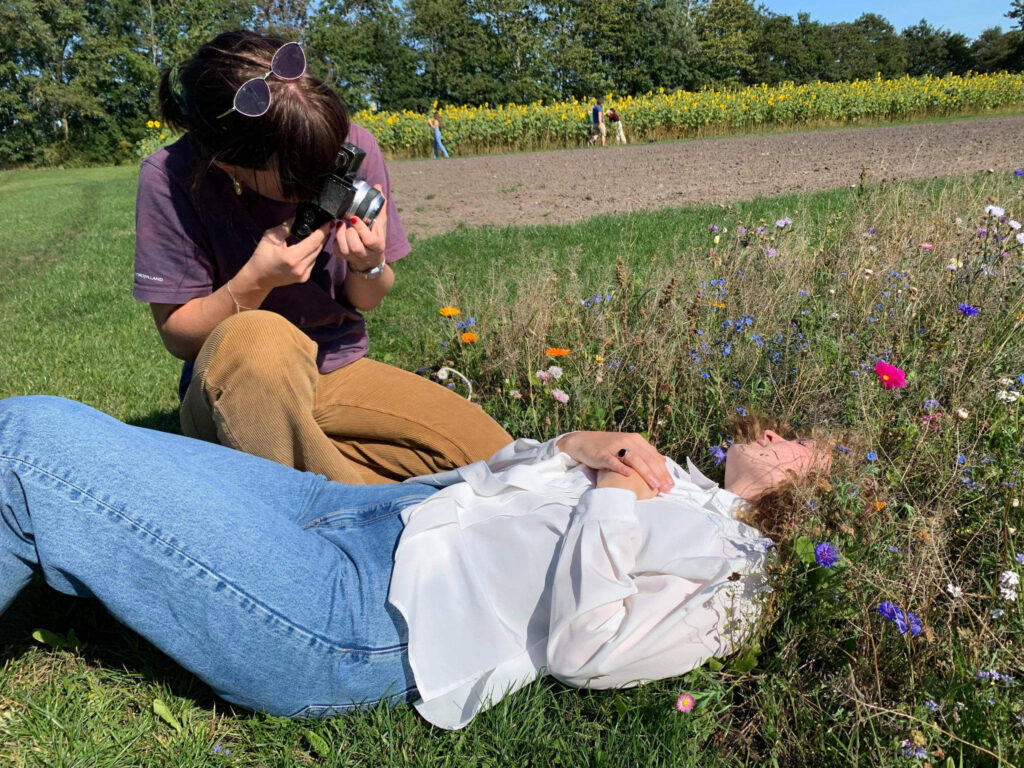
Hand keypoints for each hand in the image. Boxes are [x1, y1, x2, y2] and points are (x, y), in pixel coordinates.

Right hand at [244, 219, 331, 289]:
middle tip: (324, 224)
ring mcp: (303, 275)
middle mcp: (300, 268)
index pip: (314, 242)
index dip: (322, 231)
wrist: (258, 278)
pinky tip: (308, 246)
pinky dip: (312, 253)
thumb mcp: (271, 237)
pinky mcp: (304, 278)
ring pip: (316, 255)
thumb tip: (300, 216)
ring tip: (317, 233)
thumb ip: (287, 227)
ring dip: (317, 244)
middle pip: (318, 248)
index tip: (328, 221)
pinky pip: (313, 261)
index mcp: (292, 257)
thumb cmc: (261, 256)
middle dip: (322, 235)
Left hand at [333, 185, 388, 272]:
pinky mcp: (343, 257)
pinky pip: (336, 248)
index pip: (369, 239)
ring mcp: (354, 257)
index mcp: (377, 245)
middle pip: (355, 245)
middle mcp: (366, 253)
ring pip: (344, 248)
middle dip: (350, 232)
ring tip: (342, 224)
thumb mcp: (380, 224)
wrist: (370, 260)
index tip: (353, 218)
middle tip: (349, 222)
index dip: (360, 229)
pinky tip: (339, 231)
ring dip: (341, 234)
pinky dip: (336, 238)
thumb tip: (378, 187)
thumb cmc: (376, 238)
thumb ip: (379, 207)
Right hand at [556, 431, 672, 493]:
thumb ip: (645, 452)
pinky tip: (629, 475)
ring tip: (654, 485)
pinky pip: (614, 461)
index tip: (671, 485)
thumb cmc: (608, 448)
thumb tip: (662, 460)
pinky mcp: (603, 454)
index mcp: (636, 440)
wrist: (584, 442)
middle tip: (666, 489)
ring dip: (646, 472)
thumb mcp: (628, 447)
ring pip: (634, 459)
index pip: (654, 457)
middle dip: (659, 474)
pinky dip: (621, 467)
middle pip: (647, 458)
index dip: (664, 471)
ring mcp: (615, 447)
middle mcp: (628, 441)